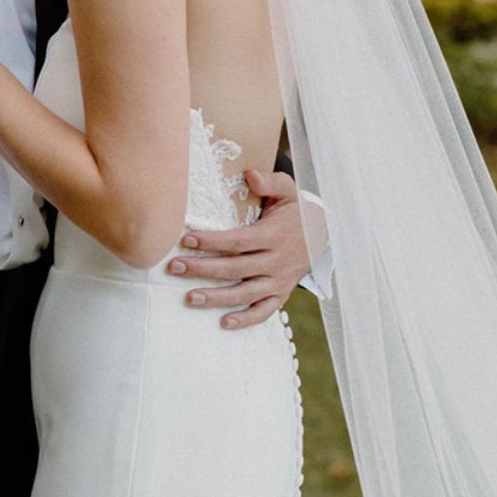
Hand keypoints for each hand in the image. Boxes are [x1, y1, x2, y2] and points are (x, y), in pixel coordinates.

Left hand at [167, 170, 315, 328]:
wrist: (323, 234)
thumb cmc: (295, 211)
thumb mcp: (287, 190)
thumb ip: (269, 181)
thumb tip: (249, 174)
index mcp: (274, 235)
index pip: (238, 241)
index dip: (212, 241)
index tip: (186, 239)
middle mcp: (276, 261)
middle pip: (235, 268)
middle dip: (203, 268)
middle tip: (174, 267)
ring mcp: (279, 280)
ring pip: (245, 292)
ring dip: (217, 297)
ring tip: (189, 298)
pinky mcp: (281, 294)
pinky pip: (264, 311)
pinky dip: (246, 319)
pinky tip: (223, 323)